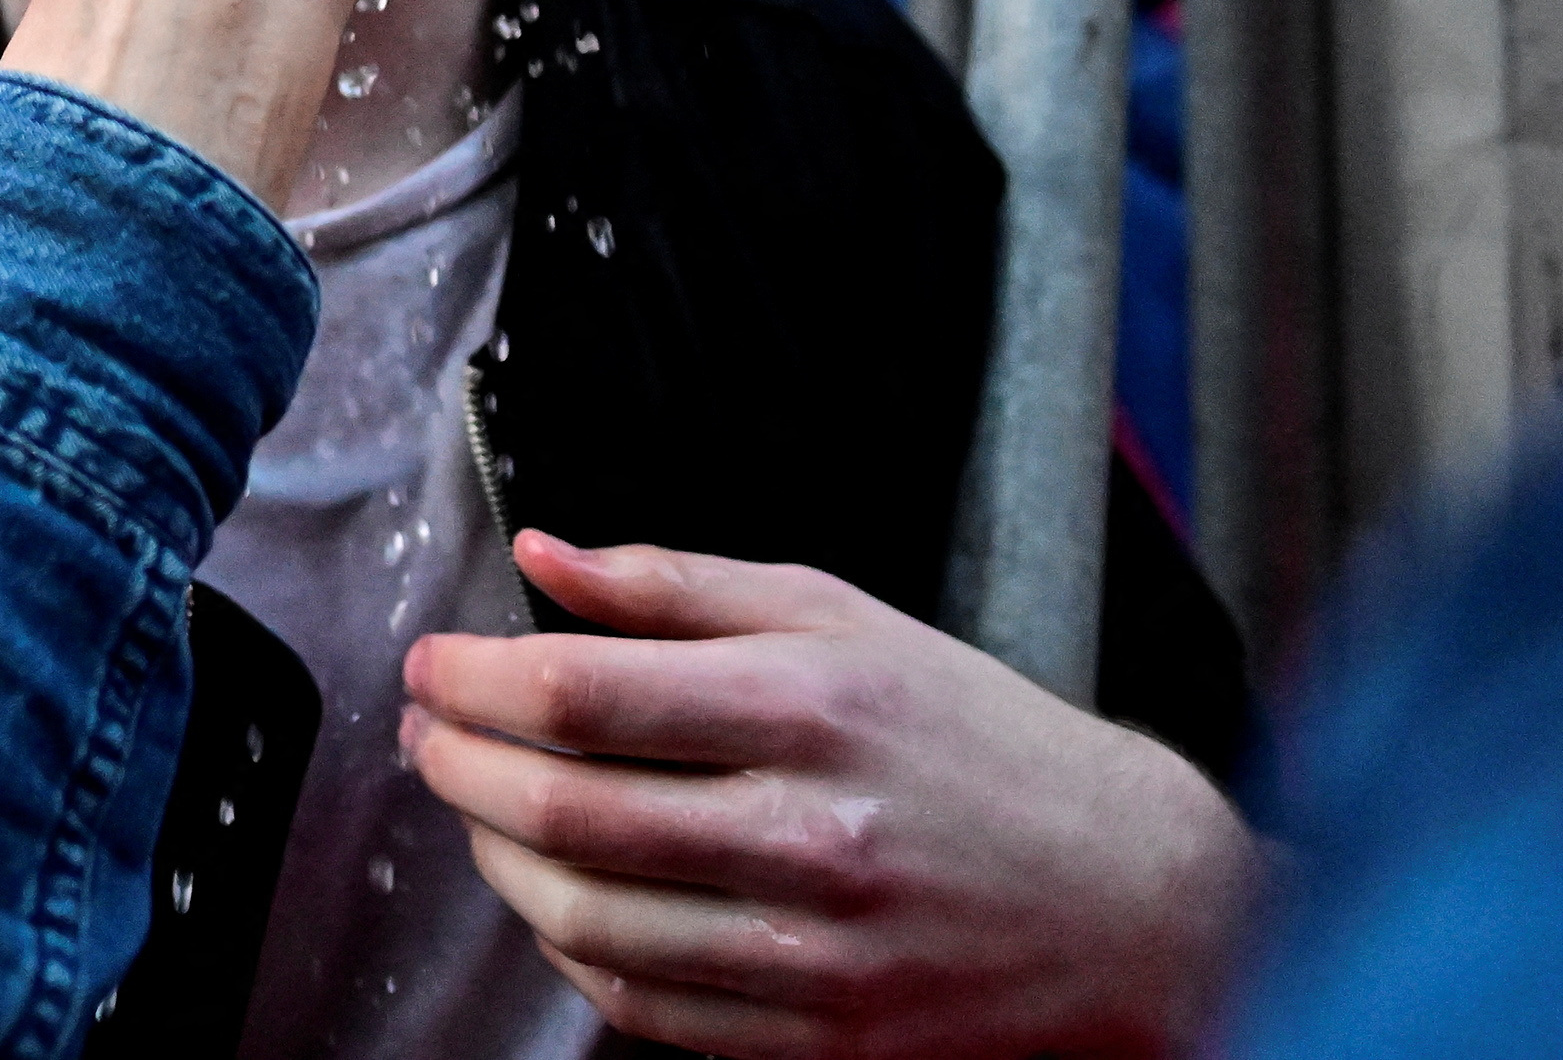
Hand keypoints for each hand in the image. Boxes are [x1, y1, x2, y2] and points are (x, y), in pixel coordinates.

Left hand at [400, 534, 1256, 1059]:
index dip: (476, 677)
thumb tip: (547, 552)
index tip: (434, 664)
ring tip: (479, 811)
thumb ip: (681, 584)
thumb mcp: (844, 618)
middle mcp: (809, 831)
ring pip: (588, 918)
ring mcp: (813, 949)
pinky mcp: (819, 1035)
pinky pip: (645, 1004)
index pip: (585, 691)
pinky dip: (573, 950)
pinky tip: (558, 899)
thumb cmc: (981, 741)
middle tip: (429, 735)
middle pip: (566, 809)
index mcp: (811, 706)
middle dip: (460, 768)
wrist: (1133, 900)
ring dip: (498, 861)